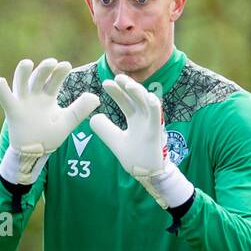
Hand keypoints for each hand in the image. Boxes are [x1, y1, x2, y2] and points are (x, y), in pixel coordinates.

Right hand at [0, 58, 99, 184]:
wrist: (34, 154)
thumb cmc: (49, 137)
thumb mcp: (66, 123)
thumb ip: (79, 110)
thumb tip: (96, 97)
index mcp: (48, 96)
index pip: (54, 80)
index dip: (59, 72)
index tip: (66, 66)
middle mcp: (34, 95)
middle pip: (38, 77)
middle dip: (44, 69)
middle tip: (52, 64)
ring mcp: (23, 102)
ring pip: (21, 82)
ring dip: (23, 72)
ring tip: (27, 63)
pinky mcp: (12, 111)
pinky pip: (5, 99)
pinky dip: (1, 90)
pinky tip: (0, 81)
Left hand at [90, 73, 193, 208]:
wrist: (147, 174)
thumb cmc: (135, 157)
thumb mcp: (115, 142)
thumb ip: (105, 130)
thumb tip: (93, 117)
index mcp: (135, 119)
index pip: (125, 101)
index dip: (116, 92)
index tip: (105, 83)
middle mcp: (144, 118)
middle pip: (135, 98)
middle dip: (127, 86)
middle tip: (116, 77)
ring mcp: (151, 124)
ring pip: (147, 103)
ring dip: (138, 92)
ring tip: (128, 84)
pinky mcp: (157, 132)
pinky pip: (157, 117)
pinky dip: (154, 106)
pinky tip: (149, 97)